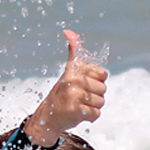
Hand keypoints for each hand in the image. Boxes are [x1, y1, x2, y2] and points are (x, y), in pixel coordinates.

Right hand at [24, 29, 108, 146]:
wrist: (47, 118)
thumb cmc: (61, 93)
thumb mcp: (67, 71)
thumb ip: (74, 52)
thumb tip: (69, 32)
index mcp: (74, 71)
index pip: (102, 73)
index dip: (97, 80)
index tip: (84, 83)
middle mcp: (74, 82)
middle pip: (103, 88)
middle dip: (94, 95)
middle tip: (80, 97)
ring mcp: (75, 97)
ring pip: (101, 101)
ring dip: (92, 106)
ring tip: (79, 105)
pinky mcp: (77, 111)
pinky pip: (96, 113)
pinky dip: (90, 117)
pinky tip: (79, 114)